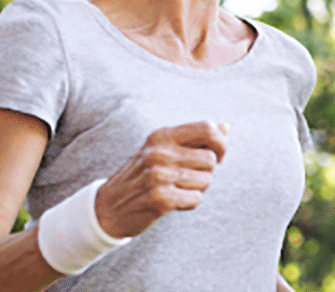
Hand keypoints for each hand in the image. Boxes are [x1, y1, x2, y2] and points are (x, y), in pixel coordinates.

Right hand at [93, 120, 228, 238]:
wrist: (107, 207)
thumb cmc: (142, 175)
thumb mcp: (162, 149)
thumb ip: (194, 138)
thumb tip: (226, 126)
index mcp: (161, 135)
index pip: (207, 128)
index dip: (221, 143)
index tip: (218, 156)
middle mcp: (159, 152)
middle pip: (211, 159)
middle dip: (206, 172)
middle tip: (188, 178)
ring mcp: (159, 176)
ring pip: (206, 180)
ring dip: (197, 188)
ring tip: (177, 189)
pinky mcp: (160, 199)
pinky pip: (196, 199)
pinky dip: (189, 203)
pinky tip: (173, 202)